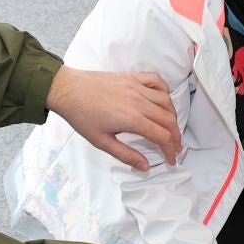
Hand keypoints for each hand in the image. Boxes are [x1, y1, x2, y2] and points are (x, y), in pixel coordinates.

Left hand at [45, 65, 181, 171]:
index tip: (171, 159)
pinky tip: (163, 100)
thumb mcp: (101, 142)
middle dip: (176, 136)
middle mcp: (138, 101)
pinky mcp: (132, 77)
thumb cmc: (81, 116)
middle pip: (168, 120)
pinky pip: (157, 81)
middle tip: (175, 148)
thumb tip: (145, 166)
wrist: (67, 90)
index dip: (170, 150)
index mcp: (132, 119)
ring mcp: (136, 87)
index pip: (162, 136)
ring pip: (166, 101)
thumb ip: (126, 155)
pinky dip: (165, 90)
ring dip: (173, 116)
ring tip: (171, 128)